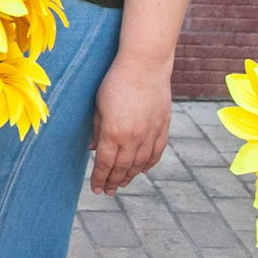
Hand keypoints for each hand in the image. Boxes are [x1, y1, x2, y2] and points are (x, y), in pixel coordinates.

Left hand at [89, 53, 172, 194]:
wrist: (145, 65)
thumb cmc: (115, 81)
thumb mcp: (98, 106)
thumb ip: (97, 130)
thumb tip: (94, 150)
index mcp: (113, 133)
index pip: (105, 164)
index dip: (100, 179)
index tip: (96, 189)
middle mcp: (133, 138)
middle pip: (122, 168)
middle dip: (113, 182)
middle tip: (108, 192)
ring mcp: (150, 133)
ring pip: (140, 164)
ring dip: (130, 176)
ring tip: (122, 184)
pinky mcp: (163, 126)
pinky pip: (156, 152)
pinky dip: (149, 164)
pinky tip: (142, 170)